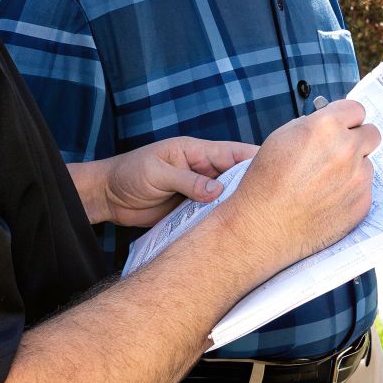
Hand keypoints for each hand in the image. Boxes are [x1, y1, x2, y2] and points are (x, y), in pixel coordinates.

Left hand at [73, 137, 256, 226]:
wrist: (106, 197)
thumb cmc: (128, 174)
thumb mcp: (157, 173)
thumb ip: (187, 180)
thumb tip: (217, 191)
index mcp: (196, 151)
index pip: (233, 152)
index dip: (255, 159)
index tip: (276, 170)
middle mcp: (202, 170)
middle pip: (236, 176)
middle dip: (252, 186)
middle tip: (272, 201)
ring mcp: (197, 191)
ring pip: (226, 197)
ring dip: (238, 206)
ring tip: (258, 219)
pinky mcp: (190, 210)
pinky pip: (212, 214)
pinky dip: (222, 221)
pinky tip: (233, 231)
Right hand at [221, 100, 380, 263]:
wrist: (263, 226)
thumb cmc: (266, 183)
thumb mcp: (282, 138)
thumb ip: (314, 125)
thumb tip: (332, 123)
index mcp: (327, 127)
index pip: (357, 109)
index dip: (348, 119)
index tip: (344, 126)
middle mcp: (347, 149)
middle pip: (372, 134)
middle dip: (358, 140)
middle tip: (341, 152)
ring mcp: (358, 178)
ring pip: (367, 164)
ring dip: (354, 169)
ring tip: (325, 183)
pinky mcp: (363, 203)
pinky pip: (365, 189)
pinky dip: (351, 192)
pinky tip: (328, 200)